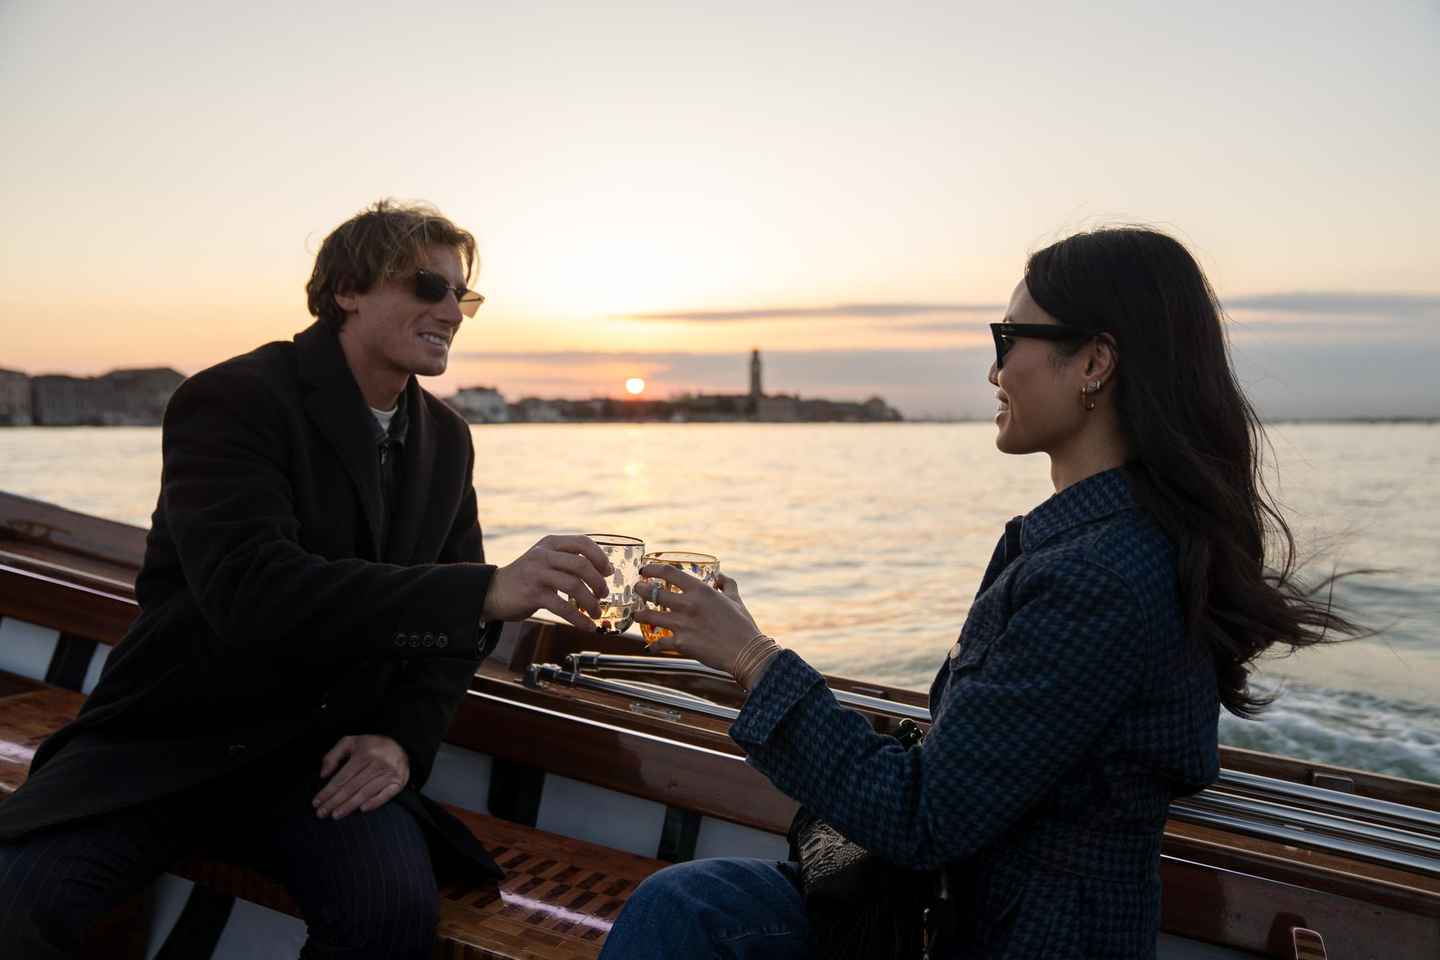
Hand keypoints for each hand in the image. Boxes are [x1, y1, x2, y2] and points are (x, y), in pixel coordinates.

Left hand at [312, 734, 409, 818]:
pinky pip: (385, 796)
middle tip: (321, 813)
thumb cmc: (371, 745)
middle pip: (351, 787)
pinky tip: (362, 810)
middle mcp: (377, 764)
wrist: (401, 744)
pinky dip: (374, 803)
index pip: (342, 777)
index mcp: (364, 754)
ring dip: (349, 806)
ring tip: (335, 815)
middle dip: (334, 802)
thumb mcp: (350, 742)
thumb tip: (323, 774)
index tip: (316, 802)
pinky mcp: (398, 782)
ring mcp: (389, 774)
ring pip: (365, 793)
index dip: (328, 791)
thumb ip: (333, 756)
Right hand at [481, 535, 612, 630]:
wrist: (492, 592)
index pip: (582, 542)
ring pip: (574, 586)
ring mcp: (537, 574)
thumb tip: (602, 572)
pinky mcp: (532, 594)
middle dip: (598, 582)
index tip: (608, 572)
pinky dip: (579, 619)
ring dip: (591, 602)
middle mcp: (543, 555)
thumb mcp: (544, 560)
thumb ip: (567, 561)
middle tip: (603, 594)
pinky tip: (587, 626)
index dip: (600, 557)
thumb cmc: (526, 578)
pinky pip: (562, 607)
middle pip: (581, 565)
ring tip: (597, 612)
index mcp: (550, 543)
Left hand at [634, 568, 761, 675]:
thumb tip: (720, 576)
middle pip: (652, 592)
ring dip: (640, 614)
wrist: (745, 652)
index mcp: (700, 590)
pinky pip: (658, 643)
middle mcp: (687, 604)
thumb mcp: (735, 599)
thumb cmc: (742, 625)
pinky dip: (653, 645)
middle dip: (640, 589)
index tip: (644, 570)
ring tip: (637, 614)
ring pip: (649, 615)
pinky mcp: (680, 644)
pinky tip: (651, 646)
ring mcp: (682, 624)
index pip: (669, 572)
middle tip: (636, 589)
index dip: (652, 569)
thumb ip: (727, 584)